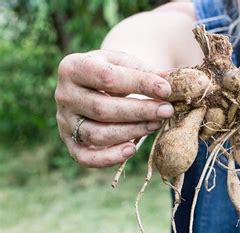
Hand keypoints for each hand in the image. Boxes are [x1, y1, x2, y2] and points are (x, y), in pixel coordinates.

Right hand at [55, 50, 173, 167]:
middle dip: (139, 111)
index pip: (108, 78)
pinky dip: (109, 157)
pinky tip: (132, 149)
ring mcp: (64, 121)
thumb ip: (147, 72)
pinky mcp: (70, 142)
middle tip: (167, 110)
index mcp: (74, 67)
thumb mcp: (128, 64)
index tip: (166, 89)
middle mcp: (64, 95)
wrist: (97, 83)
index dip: (139, 84)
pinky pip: (86, 157)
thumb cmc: (116, 72)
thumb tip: (173, 80)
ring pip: (97, 134)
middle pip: (102, 109)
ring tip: (156, 124)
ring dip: (131, 132)